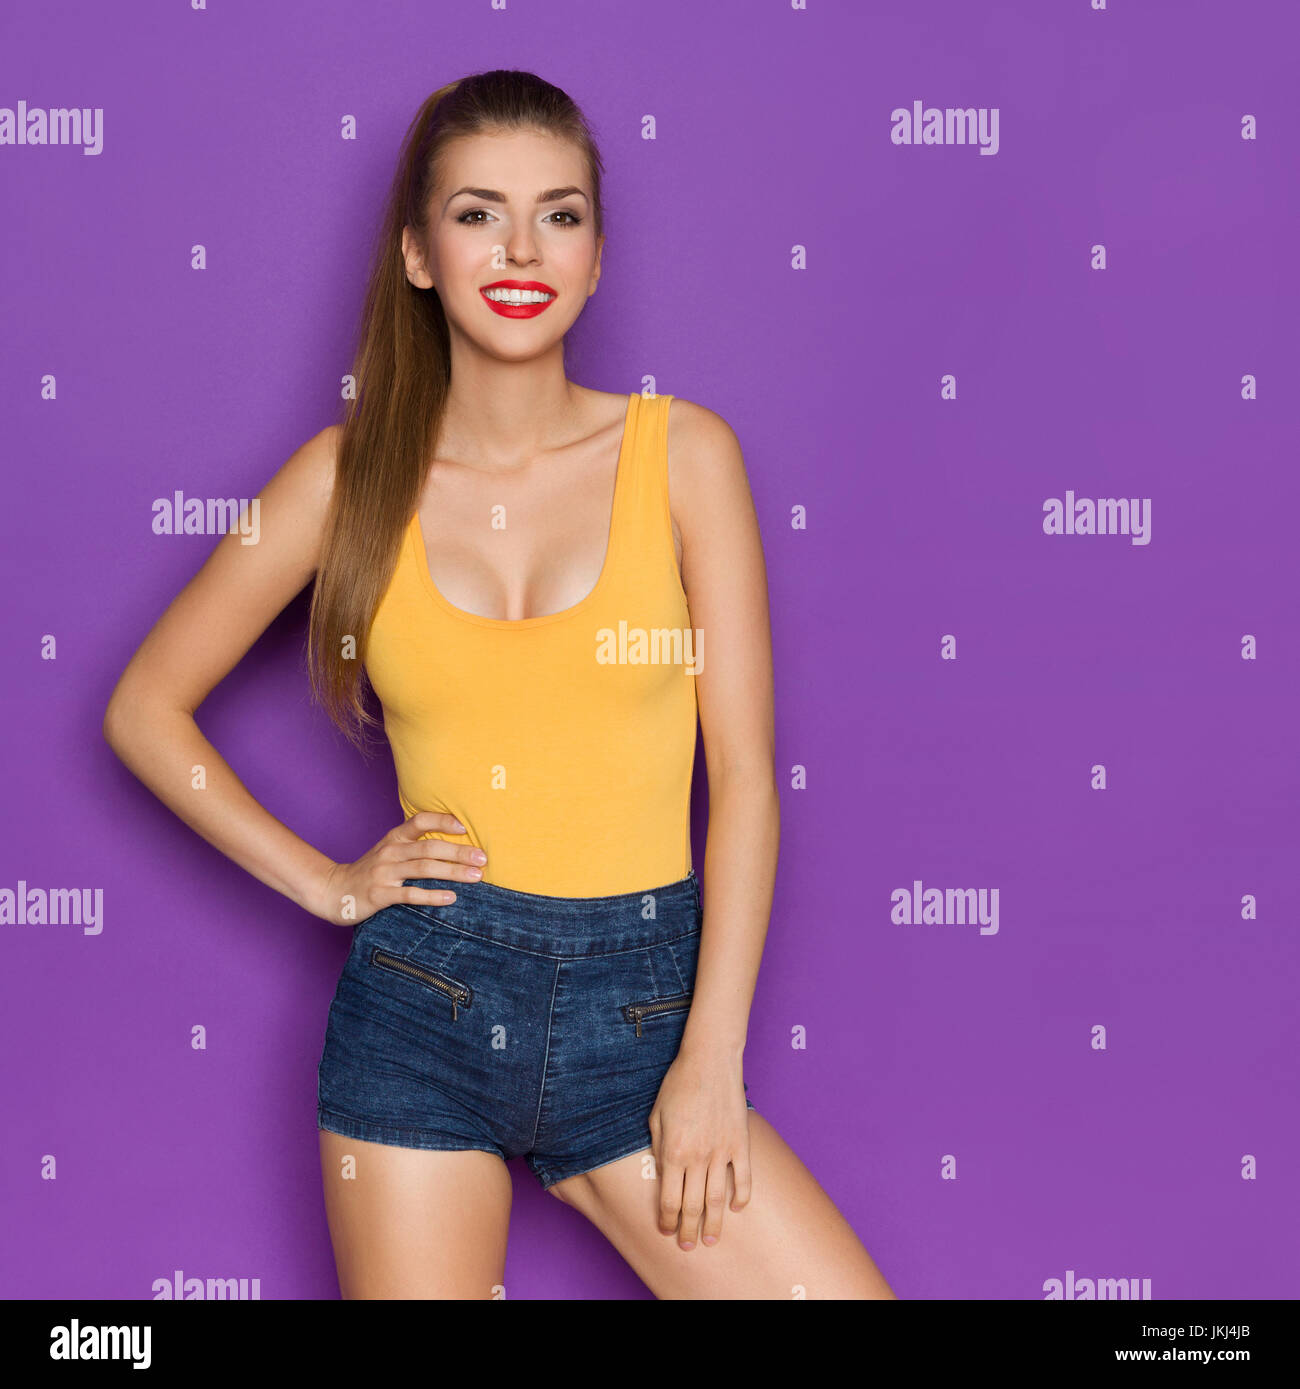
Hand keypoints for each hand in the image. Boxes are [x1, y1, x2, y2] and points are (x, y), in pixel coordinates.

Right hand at [309, 811, 485, 926]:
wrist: (334, 890)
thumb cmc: (371, 871)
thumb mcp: (389, 851)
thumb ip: (414, 844)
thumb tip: (453, 842)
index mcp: (394, 838)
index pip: (420, 821)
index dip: (443, 821)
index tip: (464, 827)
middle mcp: (390, 852)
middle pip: (429, 847)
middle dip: (459, 852)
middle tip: (483, 858)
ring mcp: (384, 873)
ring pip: (424, 869)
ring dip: (453, 872)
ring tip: (476, 877)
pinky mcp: (380, 895)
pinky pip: (410, 894)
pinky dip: (433, 896)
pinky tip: (451, 898)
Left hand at [648, 1043, 751, 1248]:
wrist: (709, 1061)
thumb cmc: (678, 1085)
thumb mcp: (656, 1116)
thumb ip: (658, 1148)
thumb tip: (662, 1175)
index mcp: (673, 1152)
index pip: (669, 1199)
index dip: (667, 1220)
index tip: (666, 1231)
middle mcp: (698, 1157)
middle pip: (692, 1205)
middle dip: (688, 1230)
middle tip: (687, 1247)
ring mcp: (722, 1151)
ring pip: (717, 1198)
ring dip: (714, 1223)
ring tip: (710, 1239)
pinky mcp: (741, 1143)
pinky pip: (744, 1178)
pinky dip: (742, 1197)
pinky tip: (737, 1209)